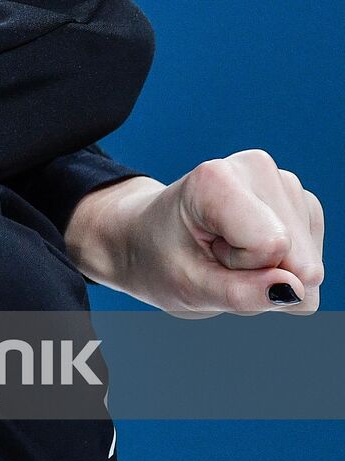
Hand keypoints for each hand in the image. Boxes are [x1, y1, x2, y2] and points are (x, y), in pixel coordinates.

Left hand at [68, 150, 324, 315]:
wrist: (148, 237)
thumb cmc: (160, 258)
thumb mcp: (187, 286)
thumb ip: (241, 293)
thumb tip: (298, 291)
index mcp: (217, 178)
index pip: (272, 246)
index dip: (241, 267)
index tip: (206, 252)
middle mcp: (256, 168)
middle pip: (298, 259)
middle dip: (259, 275)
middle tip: (215, 259)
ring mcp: (284, 182)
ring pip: (309, 266)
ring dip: (270, 274)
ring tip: (226, 256)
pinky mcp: (301, 202)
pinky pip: (312, 264)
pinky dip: (281, 271)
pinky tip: (247, 254)